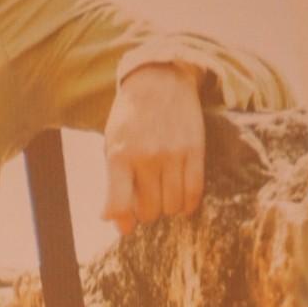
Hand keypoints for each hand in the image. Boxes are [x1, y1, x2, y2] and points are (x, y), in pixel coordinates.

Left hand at [103, 62, 205, 233]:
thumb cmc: (132, 118)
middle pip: (149, 211)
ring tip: (164, 193)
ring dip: (168, 207)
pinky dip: (188, 204)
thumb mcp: (113, 145)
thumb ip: (114, 186)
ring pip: (172, 206)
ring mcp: (172, 154)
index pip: (119, 205)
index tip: (126, 219)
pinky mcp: (194, 151)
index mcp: (120, 155)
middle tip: (148, 198)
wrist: (160, 78)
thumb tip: (121, 228)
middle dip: (147, 212)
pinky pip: (194, 193)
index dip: (123, 220)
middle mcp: (146, 156)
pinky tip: (182, 200)